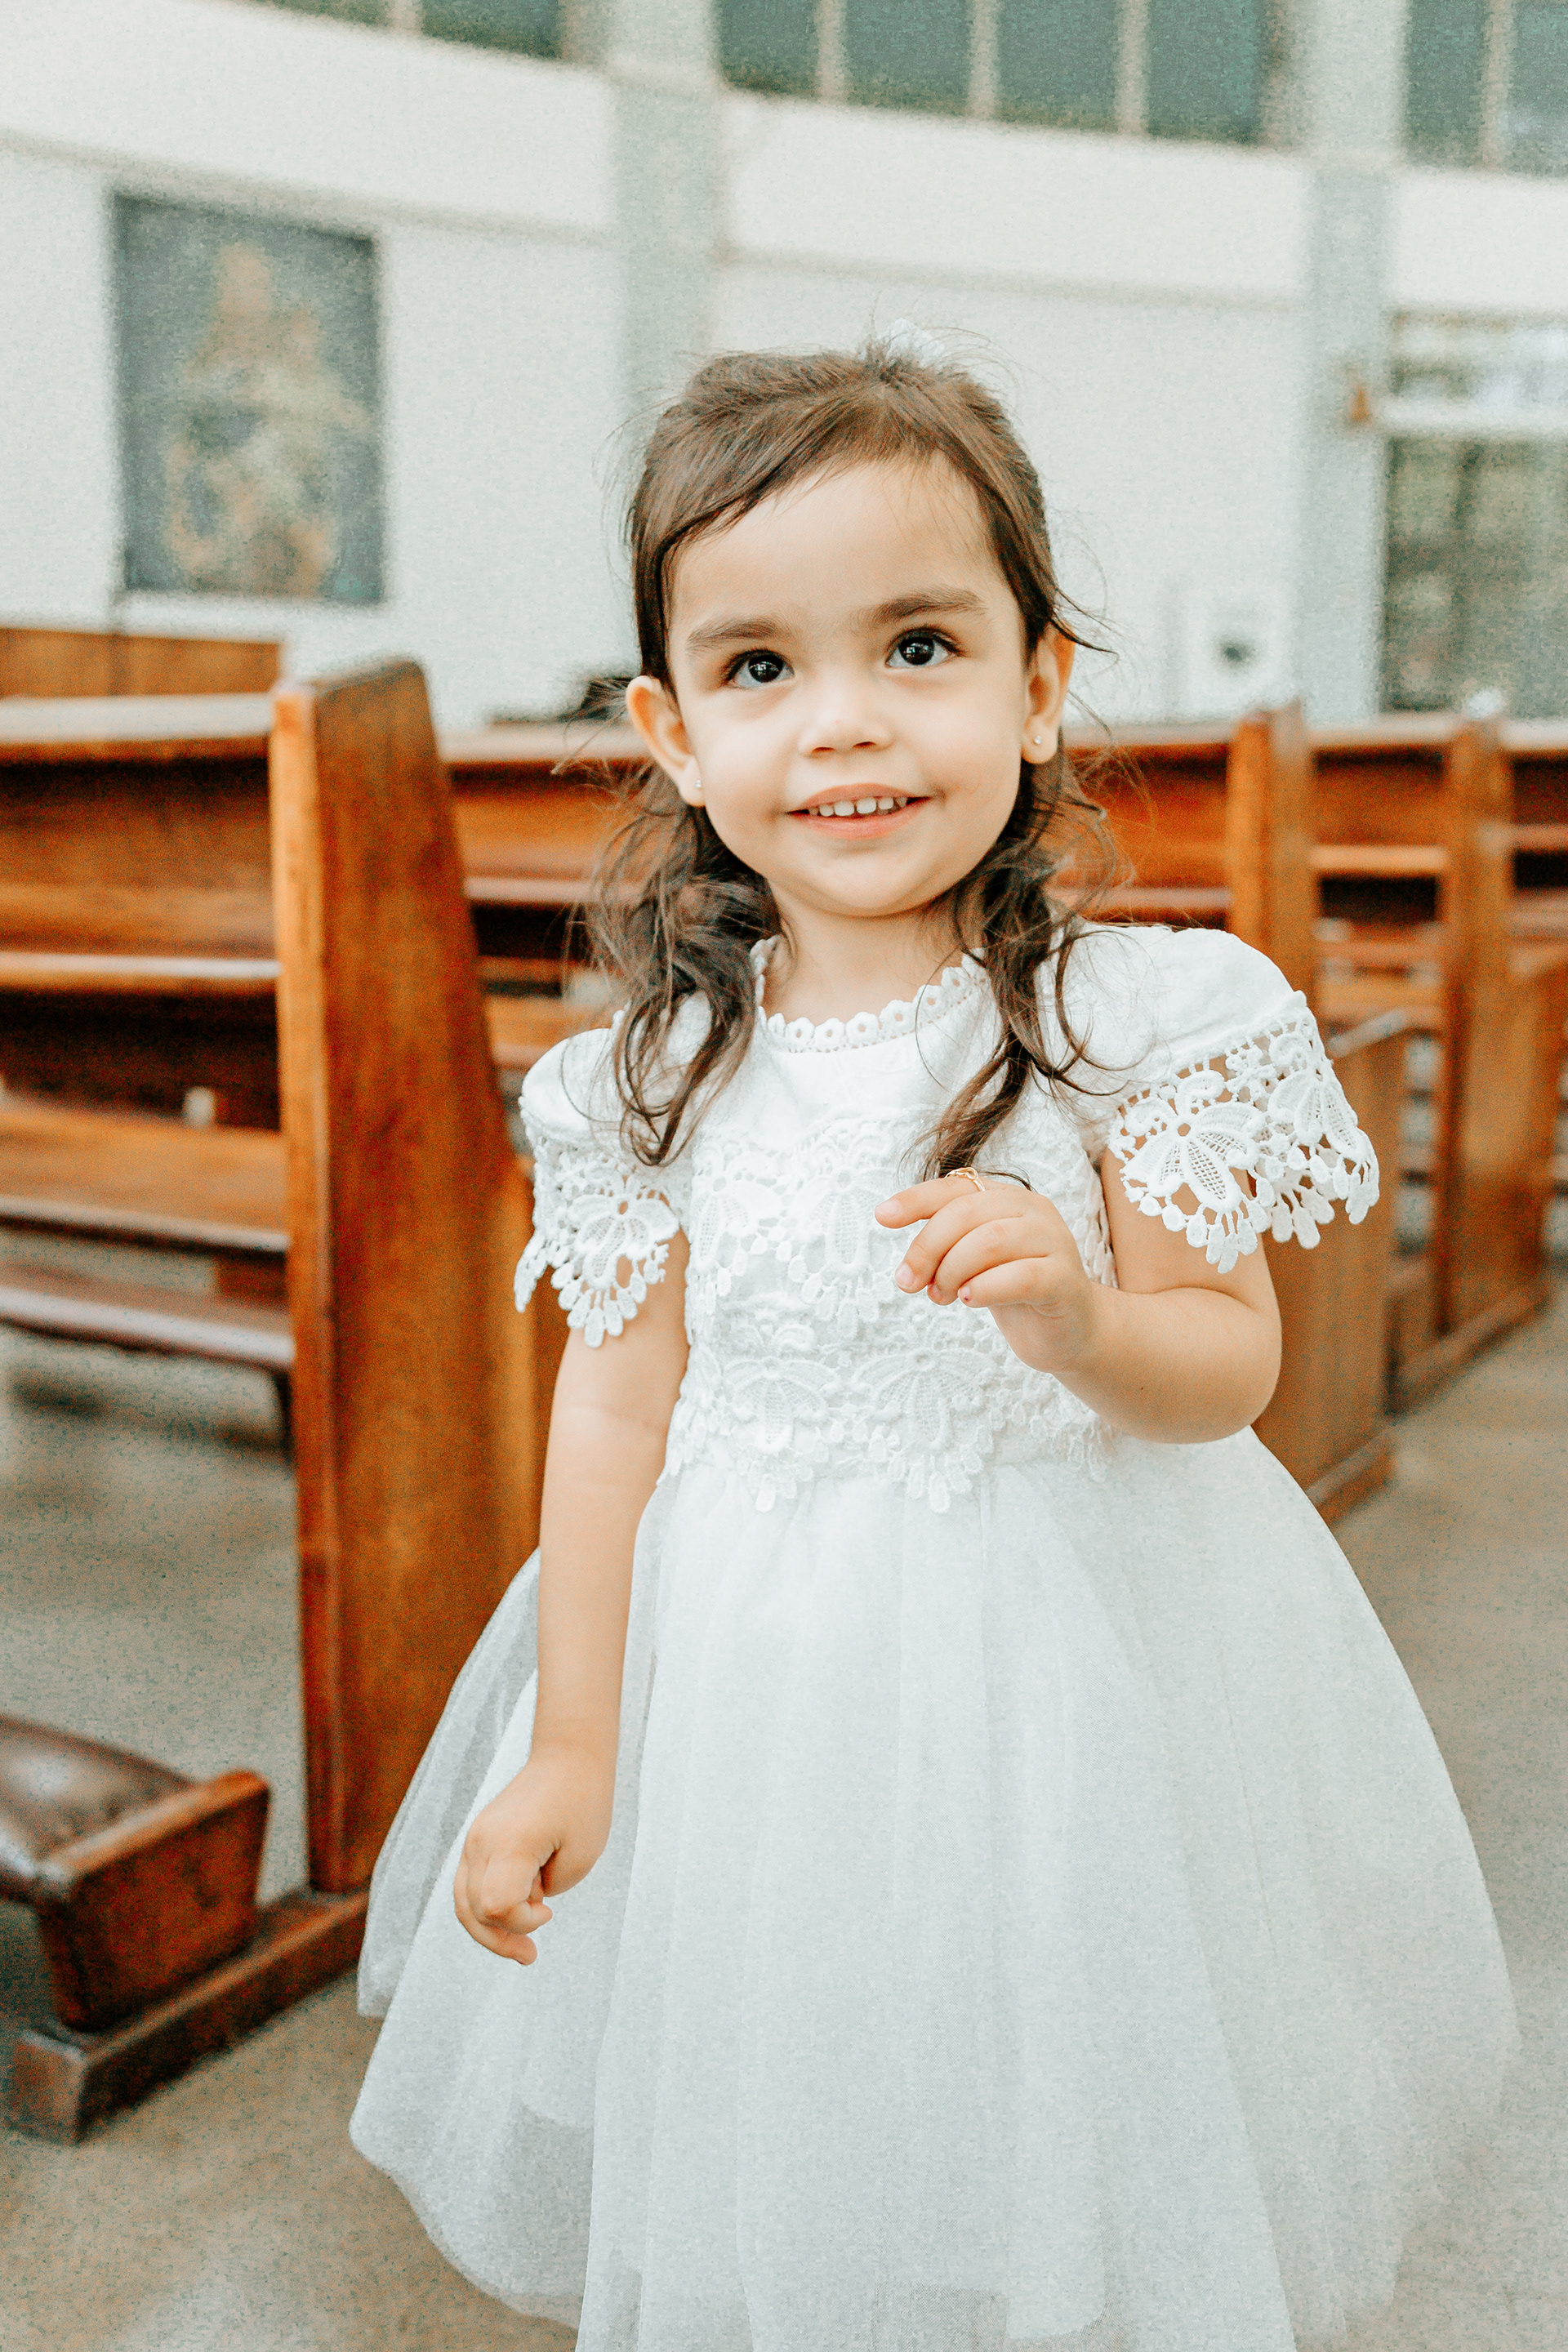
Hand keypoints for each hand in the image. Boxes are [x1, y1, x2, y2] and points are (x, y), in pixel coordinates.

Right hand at [453, 1742, 614, 1965]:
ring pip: (462, 1901)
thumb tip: (521, 1903)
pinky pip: (469, 1884)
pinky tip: (516, 1915)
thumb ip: (545, 1891)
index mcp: (510, 1843)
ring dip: (488, 1929)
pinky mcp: (479, 1837)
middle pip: (471, 1910)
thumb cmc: (583, 1803)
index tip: (548, 1912)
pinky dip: (485, 1907)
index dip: (520, 1922)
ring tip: (521, 1948)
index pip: (495, 1905)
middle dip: (500, 1938)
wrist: (569, 1756)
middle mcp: (482, 1841)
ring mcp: (475, 1838)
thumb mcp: (581, 1857)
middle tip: (530, 1955)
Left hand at [874, 1172, 1100, 1376]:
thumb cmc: (1013, 1291)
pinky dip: (985, 1288)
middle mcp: (1034, 1211)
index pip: (956, 1187)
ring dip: (953, 1271)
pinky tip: (970, 1300)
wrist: (1069, 1332)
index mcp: (1008, 1199)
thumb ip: (945, 1242)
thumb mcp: (973, 1260)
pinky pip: (1020, 1276)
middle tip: (909, 1283)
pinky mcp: (1065, 1280)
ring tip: (942, 1296)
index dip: (916, 1199)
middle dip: (927, 1248)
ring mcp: (1054, 1242)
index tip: (882, 1217)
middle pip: (967, 1212)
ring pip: (990, 1240)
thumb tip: (896, 1234)